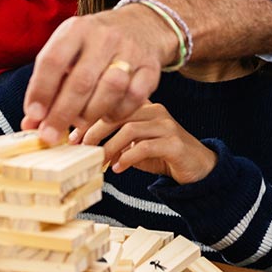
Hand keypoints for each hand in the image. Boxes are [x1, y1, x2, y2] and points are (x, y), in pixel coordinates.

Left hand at [23, 5, 177, 143]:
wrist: (140, 26)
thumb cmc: (93, 46)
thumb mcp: (68, 52)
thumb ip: (48, 85)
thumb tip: (31, 124)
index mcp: (77, 28)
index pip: (53, 60)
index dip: (40, 91)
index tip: (33, 116)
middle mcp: (105, 36)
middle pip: (81, 81)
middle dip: (62, 114)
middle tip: (50, 135)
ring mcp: (131, 51)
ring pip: (110, 90)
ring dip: (91, 114)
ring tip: (79, 123)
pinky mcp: (151, 68)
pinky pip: (134, 98)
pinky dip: (117, 113)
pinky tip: (105, 115)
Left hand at [76, 103, 216, 184]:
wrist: (198, 168)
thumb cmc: (163, 155)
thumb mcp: (136, 144)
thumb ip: (116, 139)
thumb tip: (85, 144)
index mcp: (145, 106)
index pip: (112, 103)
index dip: (89, 118)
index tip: (73, 135)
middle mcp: (156, 111)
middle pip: (117, 113)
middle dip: (94, 131)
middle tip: (81, 148)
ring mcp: (167, 126)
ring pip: (130, 130)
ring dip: (109, 147)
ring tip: (99, 161)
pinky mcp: (174, 144)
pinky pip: (145, 147)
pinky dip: (127, 158)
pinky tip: (118, 168)